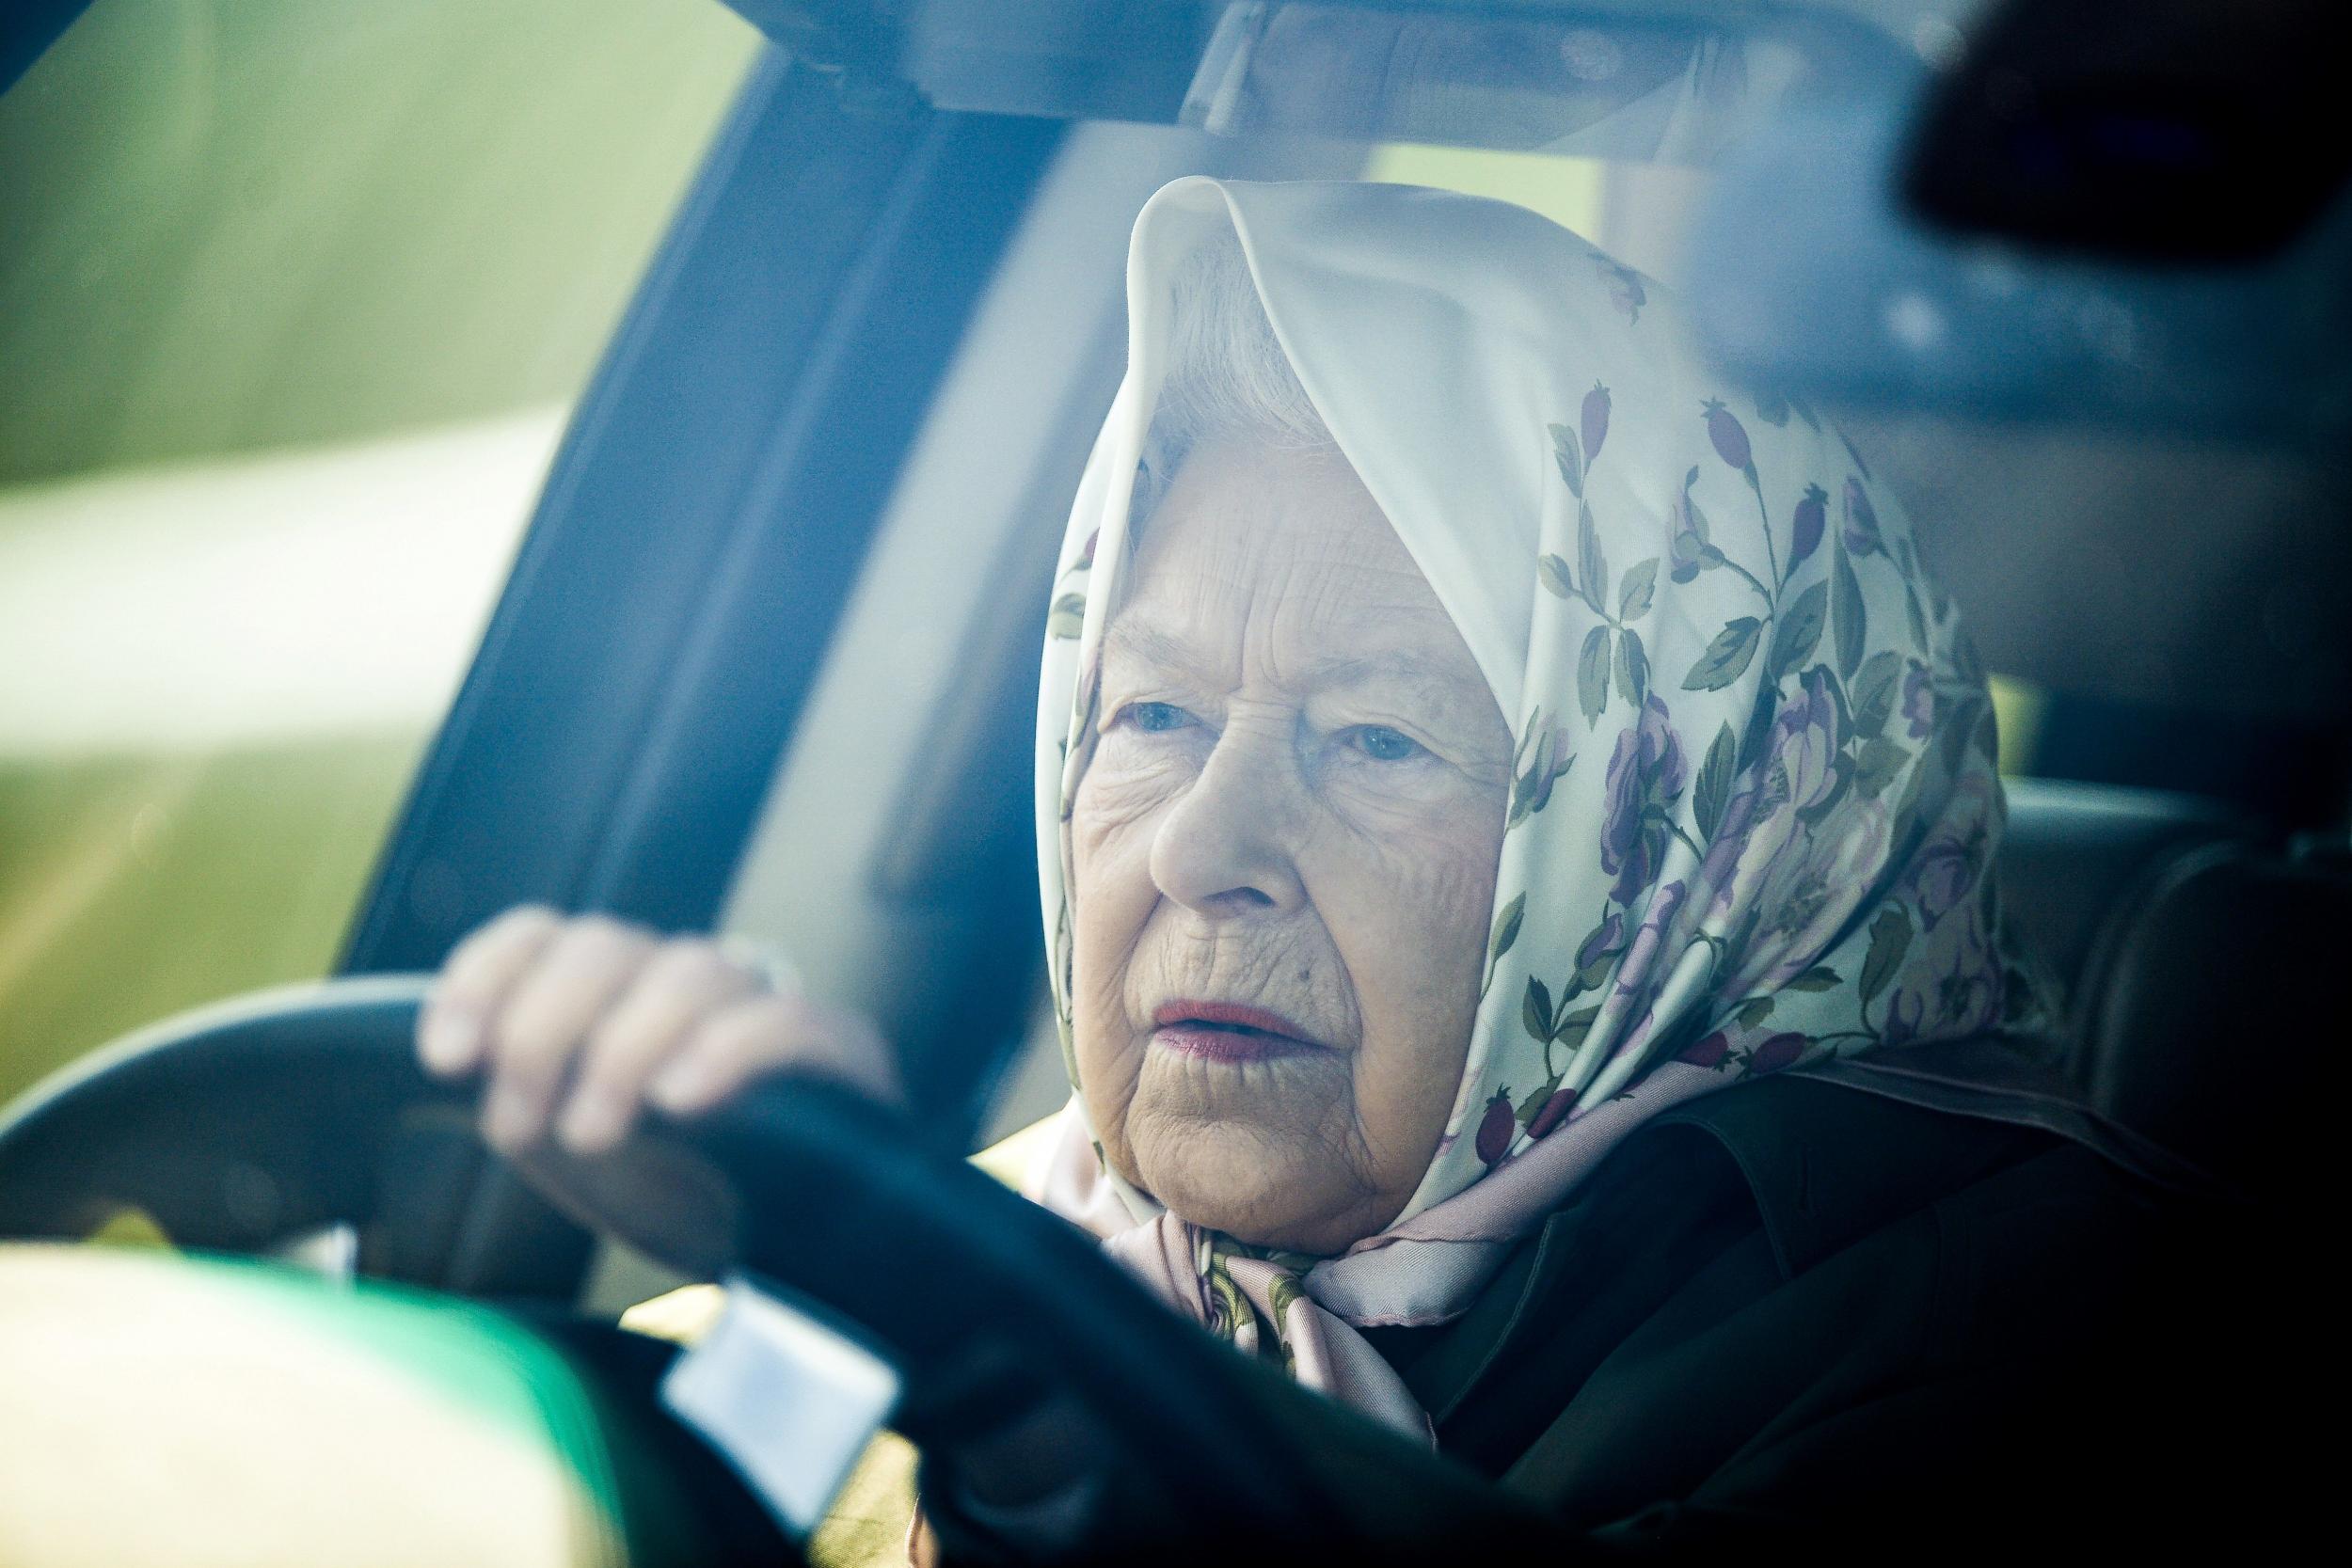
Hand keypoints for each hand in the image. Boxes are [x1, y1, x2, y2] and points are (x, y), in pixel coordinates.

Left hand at [415, 906, 898, 1156]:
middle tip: (522, 1125)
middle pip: (604, 946)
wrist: (792, 1261)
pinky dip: (724, 1052)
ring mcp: (768, 1007)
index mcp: (621, 992)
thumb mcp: (573, 1150)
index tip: (444, 1056)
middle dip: (542, 1029)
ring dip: (621, 1049)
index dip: (486, 977)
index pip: (545, 935)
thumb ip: (521, 1095)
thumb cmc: (675, 1196)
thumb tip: (461, 1057)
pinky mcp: (841, 1049)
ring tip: (593, 1134)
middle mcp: (690, 982)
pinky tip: (680, 1101)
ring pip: (690, 973)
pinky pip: (784, 1022)